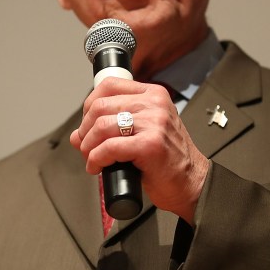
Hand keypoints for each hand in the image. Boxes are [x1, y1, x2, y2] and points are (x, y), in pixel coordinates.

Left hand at [70, 77, 208, 223]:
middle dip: (85, 130)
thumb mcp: (143, 132)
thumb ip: (114, 126)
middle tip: (86, 146)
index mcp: (154, 95)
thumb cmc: (168, 160)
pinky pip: (109, 148)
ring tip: (91, 158)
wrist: (192, 183)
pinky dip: (95, 159)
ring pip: (101, 126)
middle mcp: (155, 104)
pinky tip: (97, 167)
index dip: (89, 105)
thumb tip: (78, 134)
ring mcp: (154, 123)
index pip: (109, 85)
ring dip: (88, 146)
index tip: (87, 124)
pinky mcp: (150, 145)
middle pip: (100, 106)